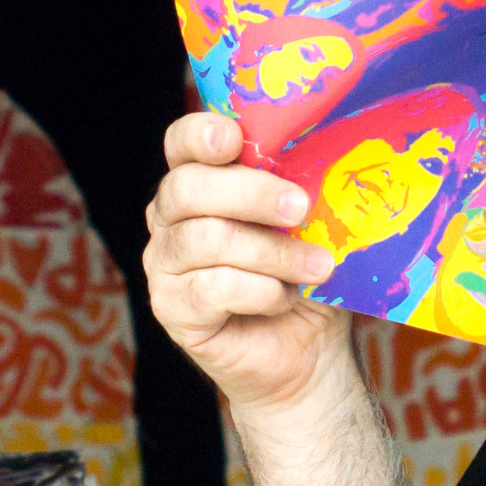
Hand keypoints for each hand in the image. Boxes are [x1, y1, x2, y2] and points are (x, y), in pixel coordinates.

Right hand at [144, 112, 352, 415]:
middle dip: (251, 193)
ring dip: (273, 253)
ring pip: (207, 239)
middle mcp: (170, 217)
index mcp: (200, 181)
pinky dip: (261, 292)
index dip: (200, 135)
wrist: (308, 350)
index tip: (234, 138)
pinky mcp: (172, 309)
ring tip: (318, 266)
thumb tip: (321, 157)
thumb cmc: (306, 274)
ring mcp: (164, 264)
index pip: (182, 143)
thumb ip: (298, 186)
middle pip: (188, 187)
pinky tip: (284, 300)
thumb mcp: (309, 223)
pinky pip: (214, 287)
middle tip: (300, 207)